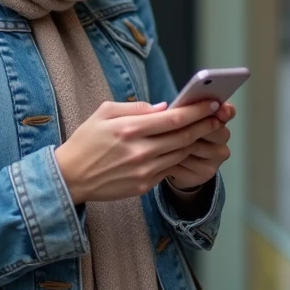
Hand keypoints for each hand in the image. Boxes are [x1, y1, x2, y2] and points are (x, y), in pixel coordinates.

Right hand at [54, 99, 223, 204]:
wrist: (70, 177)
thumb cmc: (86, 140)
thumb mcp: (104, 113)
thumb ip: (135, 107)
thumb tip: (164, 107)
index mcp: (130, 128)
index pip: (174, 118)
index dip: (197, 111)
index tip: (212, 103)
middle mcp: (140, 151)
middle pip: (184, 137)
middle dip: (205, 125)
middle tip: (219, 116)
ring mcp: (143, 171)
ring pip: (180, 154)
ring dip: (196, 142)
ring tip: (207, 131)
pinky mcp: (144, 185)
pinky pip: (169, 169)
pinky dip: (180, 157)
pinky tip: (185, 148)